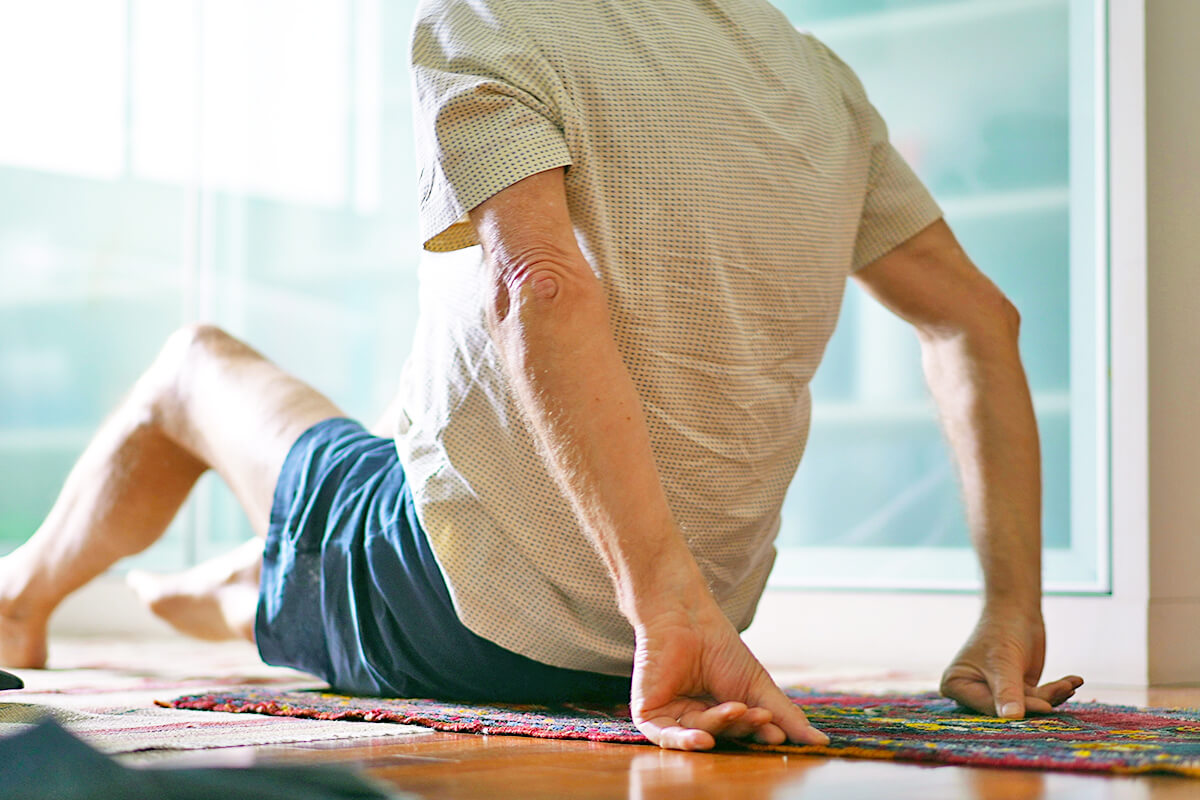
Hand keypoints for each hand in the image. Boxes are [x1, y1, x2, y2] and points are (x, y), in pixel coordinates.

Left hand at [629, 598, 828, 750]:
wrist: (685, 616)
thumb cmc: (720, 646)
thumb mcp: (758, 685)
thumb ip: (787, 716)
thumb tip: (821, 743)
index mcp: (722, 712)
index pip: (743, 733)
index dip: (760, 735)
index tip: (778, 735)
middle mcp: (697, 718)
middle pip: (724, 735)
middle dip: (743, 725)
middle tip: (761, 715)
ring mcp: (673, 717)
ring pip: (700, 735)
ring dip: (721, 725)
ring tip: (736, 708)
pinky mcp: (649, 713)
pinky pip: (665, 738)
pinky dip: (685, 741)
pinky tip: (703, 740)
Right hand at [940, 607, 1082, 717]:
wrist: (1015, 609)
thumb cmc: (1000, 630)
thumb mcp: (1003, 662)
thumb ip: (1007, 691)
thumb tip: (1011, 718)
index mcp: (957, 686)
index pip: (988, 706)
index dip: (1017, 709)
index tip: (1045, 707)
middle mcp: (974, 692)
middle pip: (1008, 709)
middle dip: (1039, 702)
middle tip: (1063, 691)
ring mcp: (997, 692)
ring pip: (1028, 705)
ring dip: (1052, 695)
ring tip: (1070, 682)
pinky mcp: (1017, 691)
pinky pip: (1037, 698)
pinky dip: (1056, 690)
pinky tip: (1072, 681)